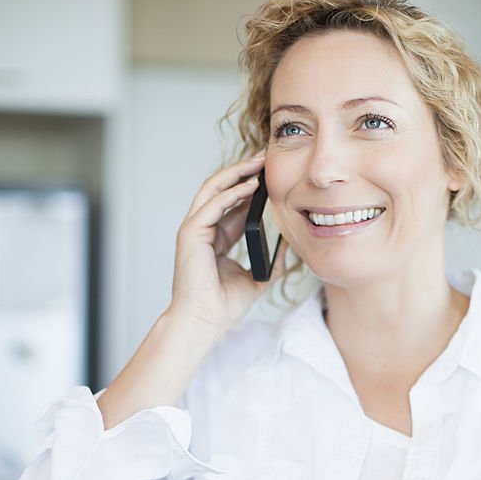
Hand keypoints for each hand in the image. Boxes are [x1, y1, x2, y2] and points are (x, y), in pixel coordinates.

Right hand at [169, 154, 286, 338]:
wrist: (205, 321)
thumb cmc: (223, 306)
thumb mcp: (257, 278)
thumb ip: (271, 262)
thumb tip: (289, 247)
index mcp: (216, 239)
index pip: (232, 203)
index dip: (250, 187)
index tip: (271, 175)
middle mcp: (204, 230)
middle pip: (221, 189)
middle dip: (242, 171)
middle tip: (265, 158)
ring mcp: (195, 230)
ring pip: (214, 189)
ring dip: (236, 173)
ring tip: (258, 162)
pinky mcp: (191, 233)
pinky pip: (213, 204)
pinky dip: (231, 192)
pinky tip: (251, 185)